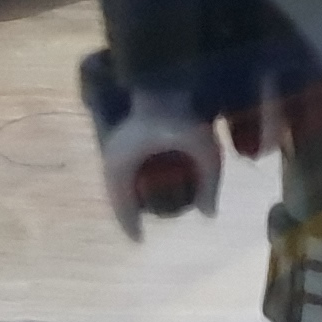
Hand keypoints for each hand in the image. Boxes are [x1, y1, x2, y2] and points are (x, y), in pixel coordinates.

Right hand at [98, 99, 220, 238]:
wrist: (168, 80)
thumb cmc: (187, 114)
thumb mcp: (206, 151)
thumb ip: (210, 183)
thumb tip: (209, 215)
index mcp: (121, 161)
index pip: (118, 204)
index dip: (128, 225)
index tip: (139, 241)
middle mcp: (110, 154)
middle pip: (113, 194)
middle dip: (126, 213)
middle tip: (140, 231)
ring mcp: (112, 142)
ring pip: (114, 180)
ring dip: (126, 197)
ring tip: (142, 212)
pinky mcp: (118, 134)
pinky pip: (120, 167)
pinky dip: (129, 181)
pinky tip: (143, 187)